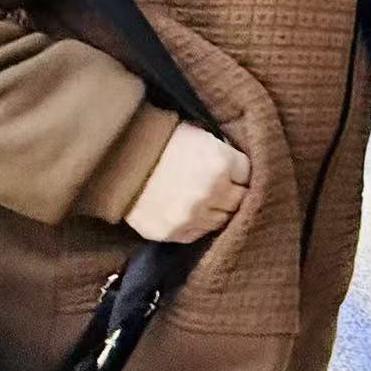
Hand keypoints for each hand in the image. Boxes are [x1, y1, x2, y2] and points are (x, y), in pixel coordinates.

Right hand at [125, 123, 248, 242]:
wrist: (121, 161)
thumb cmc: (163, 143)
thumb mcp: (201, 136)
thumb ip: (225, 154)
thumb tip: (242, 169)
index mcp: (221, 162)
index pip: (248, 174)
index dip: (240, 173)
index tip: (233, 172)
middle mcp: (212, 191)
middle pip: (240, 200)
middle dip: (234, 192)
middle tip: (223, 188)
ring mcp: (193, 215)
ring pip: (222, 221)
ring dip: (217, 211)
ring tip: (205, 201)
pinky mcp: (175, 232)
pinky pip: (199, 234)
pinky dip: (198, 224)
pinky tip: (190, 212)